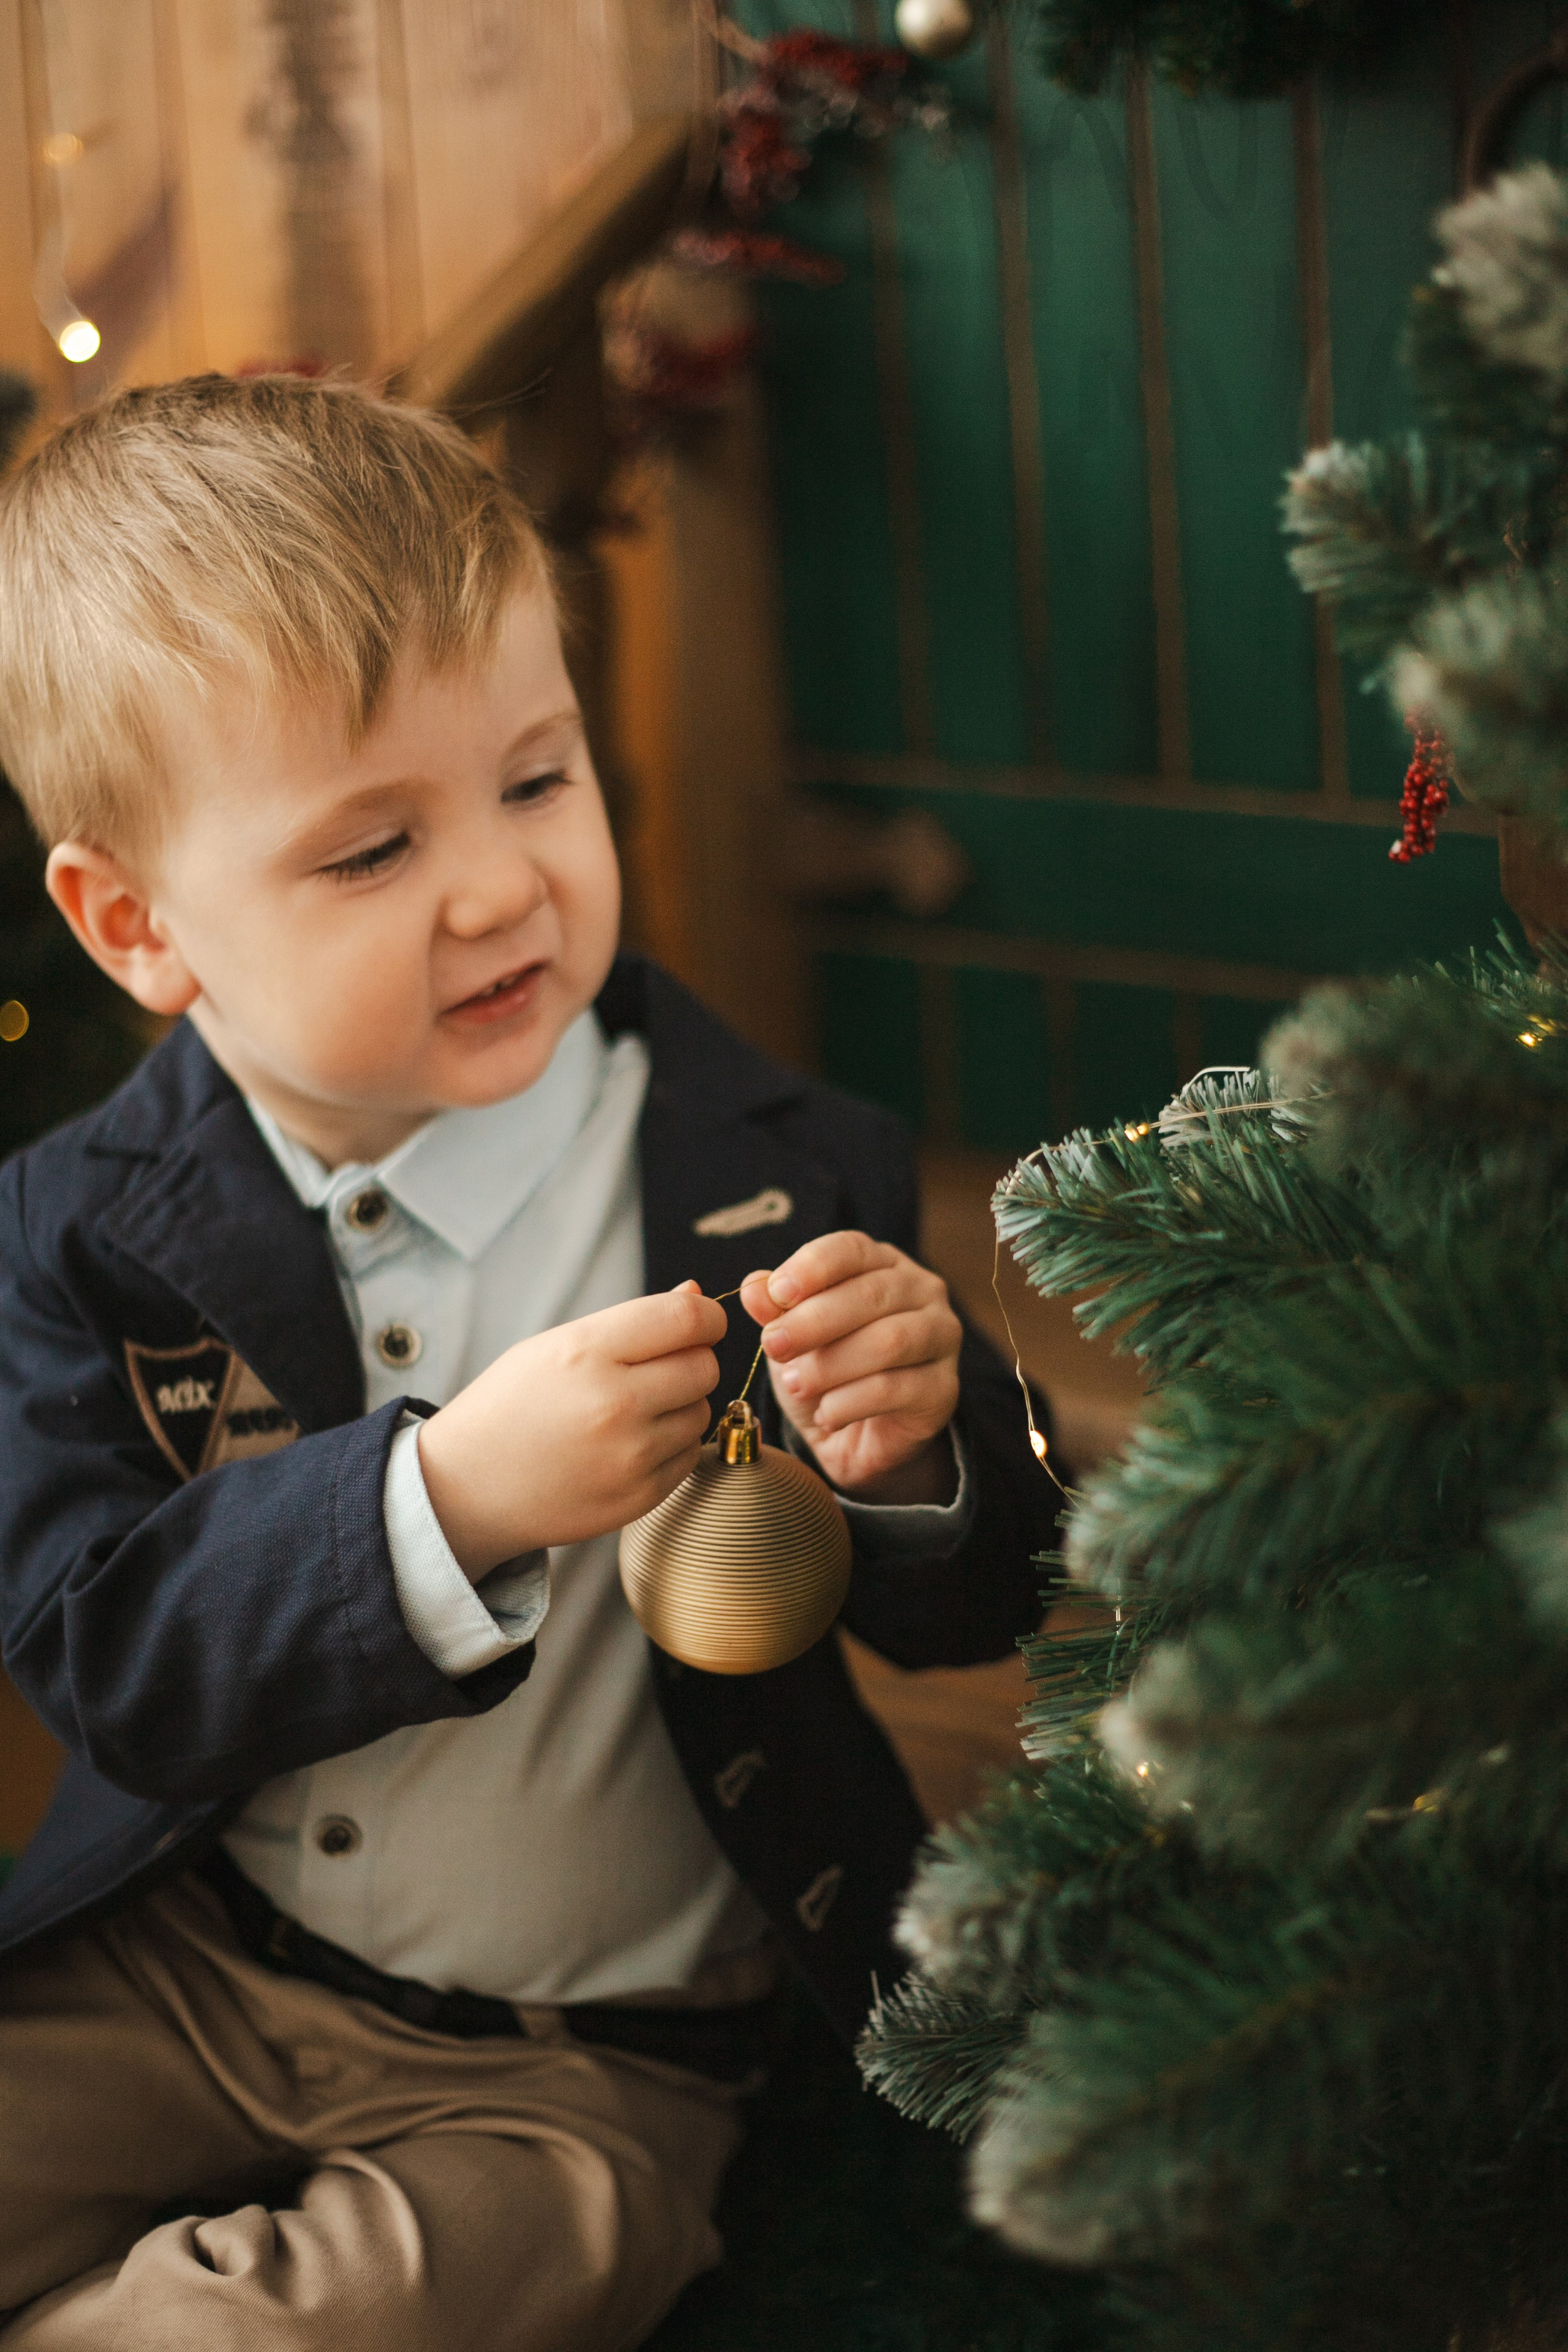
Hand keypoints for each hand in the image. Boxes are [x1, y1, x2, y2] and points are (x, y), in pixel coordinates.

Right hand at [417, 1282, 725, 1577]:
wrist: (466, 1489)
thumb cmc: (511, 1406)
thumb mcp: (555, 1346)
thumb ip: (631, 1322)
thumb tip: (697, 1295)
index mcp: (587, 1353)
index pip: (687, 1319)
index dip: (707, 1315)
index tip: (700, 1322)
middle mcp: (614, 1404)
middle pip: (705, 1366)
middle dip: (692, 1360)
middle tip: (657, 1369)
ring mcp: (629, 1456)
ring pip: (701, 1412)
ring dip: (681, 1406)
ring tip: (633, 1412)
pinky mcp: (639, 1497)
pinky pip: (689, 1455)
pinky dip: (671, 1445)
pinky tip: (629, 1445)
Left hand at [739, 1232, 960, 1500]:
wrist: (855, 1435)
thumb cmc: (825, 1370)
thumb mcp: (792, 1336)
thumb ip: (775, 1309)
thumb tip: (754, 1287)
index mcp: (882, 1264)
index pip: (851, 1249)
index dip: (813, 1267)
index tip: (777, 1293)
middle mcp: (922, 1291)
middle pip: (871, 1295)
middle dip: (814, 1321)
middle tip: (773, 1346)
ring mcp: (941, 1338)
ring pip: (889, 1341)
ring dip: (831, 1365)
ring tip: (796, 1385)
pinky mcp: (944, 1389)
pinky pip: (896, 1389)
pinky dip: (850, 1403)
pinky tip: (825, 1415)